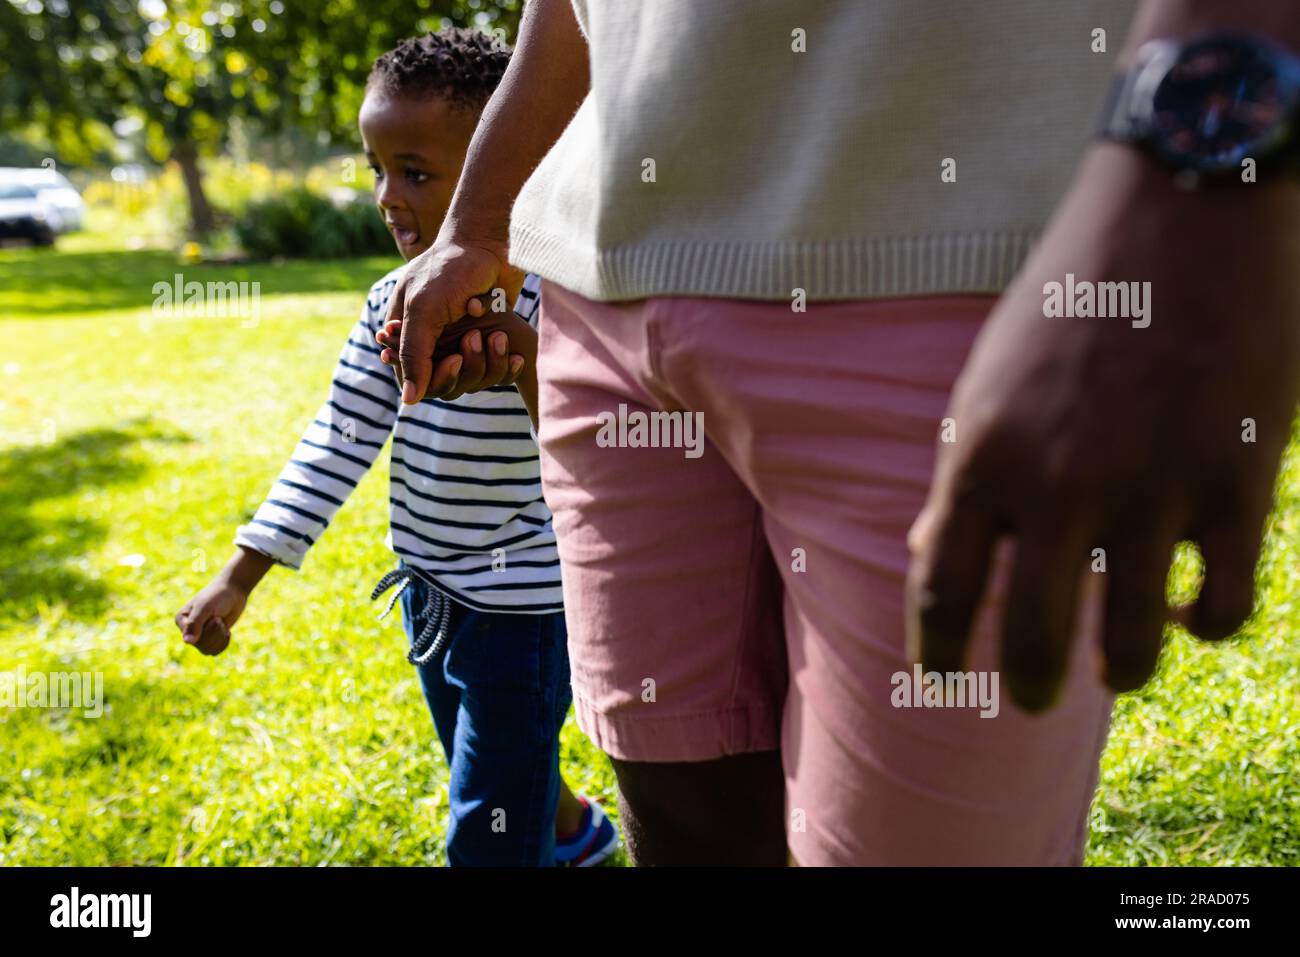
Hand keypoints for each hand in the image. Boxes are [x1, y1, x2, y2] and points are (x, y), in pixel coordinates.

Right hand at [175, 577, 249, 655]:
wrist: (233, 591)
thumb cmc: (217, 596)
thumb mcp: (206, 607)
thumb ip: (195, 623)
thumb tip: (187, 642)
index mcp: (181, 620)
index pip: (193, 639)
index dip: (208, 630)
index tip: (215, 617)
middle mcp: (187, 629)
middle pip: (202, 646)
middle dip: (216, 634)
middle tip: (219, 619)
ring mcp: (199, 634)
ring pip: (209, 650)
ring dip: (220, 637)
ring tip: (222, 623)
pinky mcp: (210, 637)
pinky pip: (215, 650)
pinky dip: (224, 642)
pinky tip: (227, 631)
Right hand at [384, 238, 522, 402]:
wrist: (494, 244)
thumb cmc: (451, 270)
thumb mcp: (424, 309)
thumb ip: (413, 354)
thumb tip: (408, 400)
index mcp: (407, 332)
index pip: (412, 378)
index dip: (432, 378)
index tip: (453, 360)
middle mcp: (433, 340)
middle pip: (445, 384)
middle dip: (465, 365)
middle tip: (474, 336)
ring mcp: (460, 341)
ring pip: (472, 380)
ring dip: (487, 360)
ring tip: (497, 334)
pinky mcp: (489, 342)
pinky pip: (496, 372)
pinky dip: (506, 363)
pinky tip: (515, 352)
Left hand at [906, 143, 1299, 710]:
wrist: (1180, 211)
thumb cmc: (1070, 299)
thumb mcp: (987, 384)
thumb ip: (963, 478)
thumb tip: (929, 555)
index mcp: (981, 458)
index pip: (939, 592)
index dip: (938, 654)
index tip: (945, 679)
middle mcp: (1059, 486)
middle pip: (1034, 641)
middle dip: (1030, 688)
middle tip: (1034, 699)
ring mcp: (1152, 490)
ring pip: (1132, 648)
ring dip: (1121, 670)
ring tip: (1117, 666)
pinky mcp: (1239, 482)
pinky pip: (1223, 606)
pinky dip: (1205, 626)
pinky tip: (1192, 612)